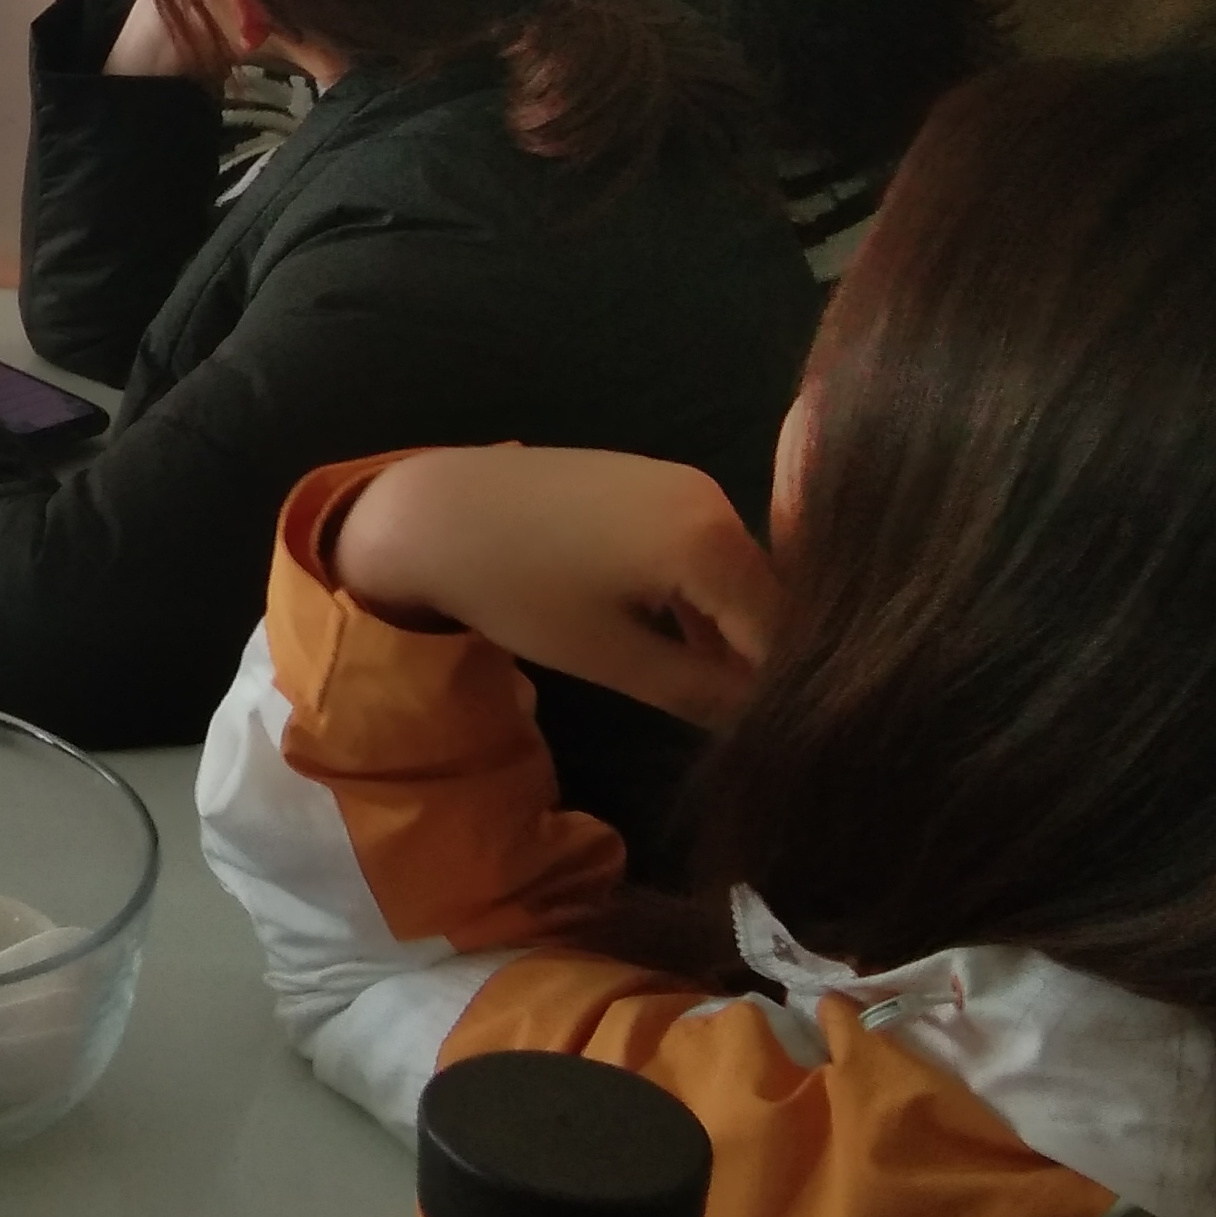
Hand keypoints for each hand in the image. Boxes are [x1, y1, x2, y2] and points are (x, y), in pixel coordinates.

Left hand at [325, 448, 777, 726]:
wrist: (431, 513)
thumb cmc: (516, 589)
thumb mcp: (613, 658)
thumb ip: (701, 691)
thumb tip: (763, 722)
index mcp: (710, 539)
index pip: (783, 630)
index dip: (783, 690)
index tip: (780, 736)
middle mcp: (712, 496)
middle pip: (766, 595)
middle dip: (763, 659)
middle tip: (753, 723)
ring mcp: (681, 481)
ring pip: (734, 572)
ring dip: (731, 630)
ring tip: (720, 694)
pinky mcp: (652, 481)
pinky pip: (701, 546)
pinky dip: (699, 596)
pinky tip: (685, 644)